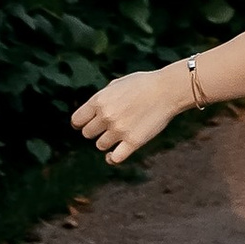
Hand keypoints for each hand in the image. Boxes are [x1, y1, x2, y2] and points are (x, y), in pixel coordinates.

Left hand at [69, 65, 185, 164]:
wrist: (167, 90)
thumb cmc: (143, 84)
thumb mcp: (117, 84)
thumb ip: (102, 98)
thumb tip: (91, 111)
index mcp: (99, 100)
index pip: (77, 120)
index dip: (80, 123)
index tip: (87, 124)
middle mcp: (106, 116)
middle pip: (88, 134)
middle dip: (95, 131)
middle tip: (107, 126)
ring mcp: (119, 130)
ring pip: (100, 145)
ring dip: (107, 141)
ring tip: (118, 133)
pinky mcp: (133, 142)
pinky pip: (114, 158)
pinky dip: (112, 158)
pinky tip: (113, 155)